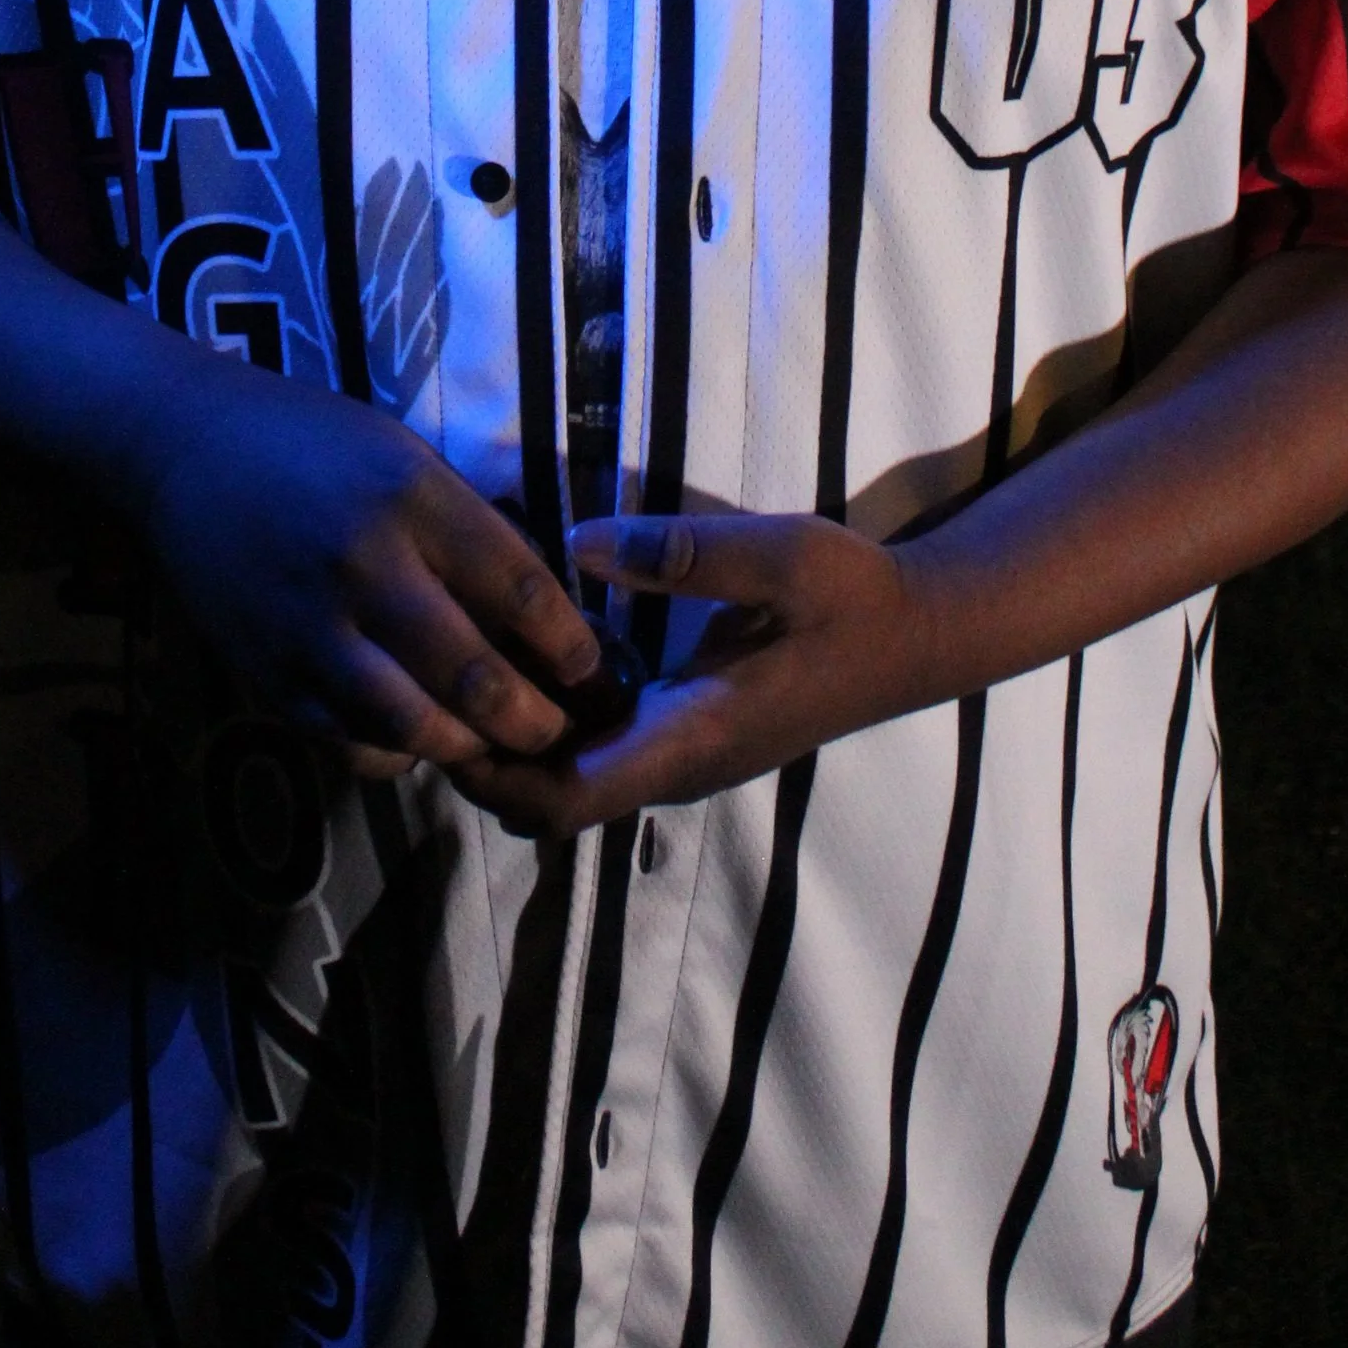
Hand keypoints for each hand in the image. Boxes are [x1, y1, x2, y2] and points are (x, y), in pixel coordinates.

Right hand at [133, 345, 607, 774]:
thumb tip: (542, 616)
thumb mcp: (406, 457)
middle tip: (561, 731)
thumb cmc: (315, 443)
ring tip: (499, 748)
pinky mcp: (268, 674)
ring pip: (414, 728)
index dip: (571, 646)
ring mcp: (310, 630)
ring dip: (470, 750)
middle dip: (535, 721)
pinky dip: (397, 755)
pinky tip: (419, 740)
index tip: (592, 670)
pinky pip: (350, 743)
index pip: (521, 592)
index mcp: (412, 498)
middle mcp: (364, 566)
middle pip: (475, 678)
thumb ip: (468, 531)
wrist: (185, 449)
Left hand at [452, 509, 939, 839]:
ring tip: (465, 671)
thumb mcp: (780, 556)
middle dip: (485, 765)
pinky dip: (554, 729)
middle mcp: (678, 766)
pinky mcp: (688, 736)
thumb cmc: (851, 598)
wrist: (916, 635)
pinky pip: (600, 756)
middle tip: (431, 686)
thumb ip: (682, 552)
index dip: (494, 774)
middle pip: (553, 804)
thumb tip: (580, 543)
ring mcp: (683, 757)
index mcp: (690, 738)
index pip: (568, 798)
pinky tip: (528, 664)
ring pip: (573, 784)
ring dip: (515, 747)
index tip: (441, 720)